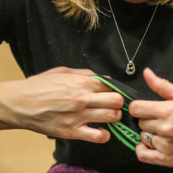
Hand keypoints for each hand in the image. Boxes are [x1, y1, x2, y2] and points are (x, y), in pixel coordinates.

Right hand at [0, 67, 121, 142]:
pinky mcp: (70, 132)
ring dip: (114, 117)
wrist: (18, 104)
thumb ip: (86, 74)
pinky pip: (97, 136)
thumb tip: (103, 79)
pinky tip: (100, 131)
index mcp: (82, 83)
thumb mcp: (63, 71)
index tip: (114, 94)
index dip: (115, 90)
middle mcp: (82, 99)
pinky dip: (103, 135)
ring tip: (108, 116)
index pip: (112, 86)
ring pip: (112, 117)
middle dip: (118, 103)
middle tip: (114, 105)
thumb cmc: (38, 86)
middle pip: (117, 101)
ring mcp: (77, 116)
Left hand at [129, 68, 172, 166]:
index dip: (139, 107)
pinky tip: (152, 144)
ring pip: (143, 138)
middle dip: (149, 120)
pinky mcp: (168, 159)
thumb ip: (163, 86)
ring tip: (164, 132)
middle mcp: (165, 128)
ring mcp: (166, 145)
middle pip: (140, 123)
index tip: (145, 109)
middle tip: (162, 120)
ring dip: (150, 135)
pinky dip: (144, 150)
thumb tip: (147, 73)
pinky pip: (143, 155)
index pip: (136, 108)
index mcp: (168, 110)